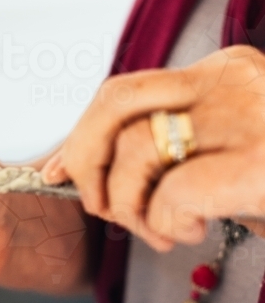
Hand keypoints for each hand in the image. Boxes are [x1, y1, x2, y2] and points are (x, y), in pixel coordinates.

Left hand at [41, 45, 264, 248]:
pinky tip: (189, 231)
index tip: (58, 172)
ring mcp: (245, 118)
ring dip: (129, 206)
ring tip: (162, 233)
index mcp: (223, 69)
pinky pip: (171, 194)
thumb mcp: (227, 148)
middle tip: (99, 207)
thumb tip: (69, 168)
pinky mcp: (257, 165)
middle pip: (115, 104)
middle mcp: (231, 81)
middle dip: (84, 160)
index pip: (125, 92)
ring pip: (135, 149)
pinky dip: (164, 222)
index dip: (81, 136)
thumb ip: (167, 145)